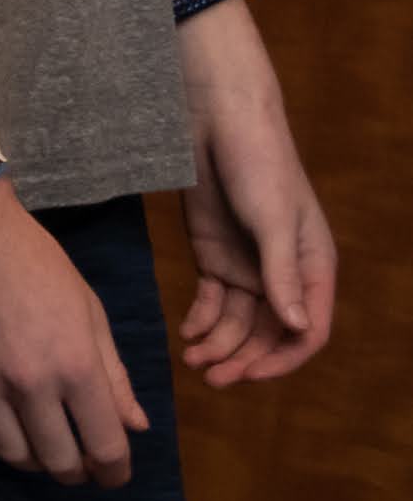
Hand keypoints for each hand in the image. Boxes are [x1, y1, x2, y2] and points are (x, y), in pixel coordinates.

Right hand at [0, 185, 147, 481]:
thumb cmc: (35, 261)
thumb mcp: (88, 311)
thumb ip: (113, 374)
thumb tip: (136, 426)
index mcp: (76, 364)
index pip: (106, 445)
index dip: (115, 472)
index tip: (114, 476)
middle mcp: (30, 383)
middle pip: (58, 461)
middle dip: (75, 472)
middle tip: (77, 466)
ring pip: (11, 454)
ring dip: (31, 460)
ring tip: (36, 446)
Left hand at [178, 6, 335, 386]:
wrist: (217, 122)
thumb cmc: (258, 164)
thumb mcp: (270, 220)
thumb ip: (282, 274)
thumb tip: (298, 329)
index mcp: (314, 267)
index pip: (307, 330)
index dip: (282, 358)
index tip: (249, 375)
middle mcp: (284, 272)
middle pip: (270, 332)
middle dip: (244, 358)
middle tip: (211, 378)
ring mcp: (249, 265)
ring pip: (240, 321)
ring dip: (220, 344)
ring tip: (192, 360)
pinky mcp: (216, 255)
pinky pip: (214, 301)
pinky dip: (203, 320)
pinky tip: (187, 333)